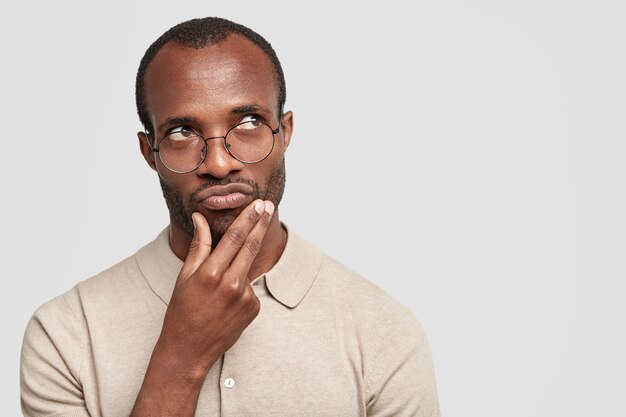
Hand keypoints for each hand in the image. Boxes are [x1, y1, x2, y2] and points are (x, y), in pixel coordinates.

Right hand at [131, 199, 273, 415]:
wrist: (189, 349)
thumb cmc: (182, 311)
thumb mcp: (185, 276)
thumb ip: (198, 245)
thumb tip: (200, 217)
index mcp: (211, 273)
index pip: (235, 237)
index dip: (249, 218)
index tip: (258, 204)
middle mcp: (231, 284)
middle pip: (251, 245)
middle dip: (260, 224)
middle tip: (269, 206)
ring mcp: (245, 297)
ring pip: (248, 268)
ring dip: (242, 263)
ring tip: (221, 282)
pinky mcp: (254, 308)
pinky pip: (250, 287)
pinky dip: (240, 286)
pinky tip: (226, 301)